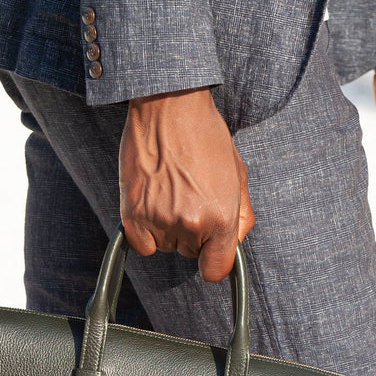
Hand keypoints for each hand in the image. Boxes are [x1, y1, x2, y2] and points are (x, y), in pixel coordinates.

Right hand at [119, 87, 254, 281]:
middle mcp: (191, 224)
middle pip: (191, 254)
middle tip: (189, 197)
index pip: (216, 269)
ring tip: (170, 193)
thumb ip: (242, 217)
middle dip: (193, 233)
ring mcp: (160, 221)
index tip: (211, 251)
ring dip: (168, 229)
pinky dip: (145, 232)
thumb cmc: (206, 136)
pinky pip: (143, 246)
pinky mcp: (133, 215)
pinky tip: (152, 205)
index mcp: (222, 218)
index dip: (214, 260)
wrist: (170, 105)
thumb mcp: (238, 175)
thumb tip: (235, 244)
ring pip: (166, 246)